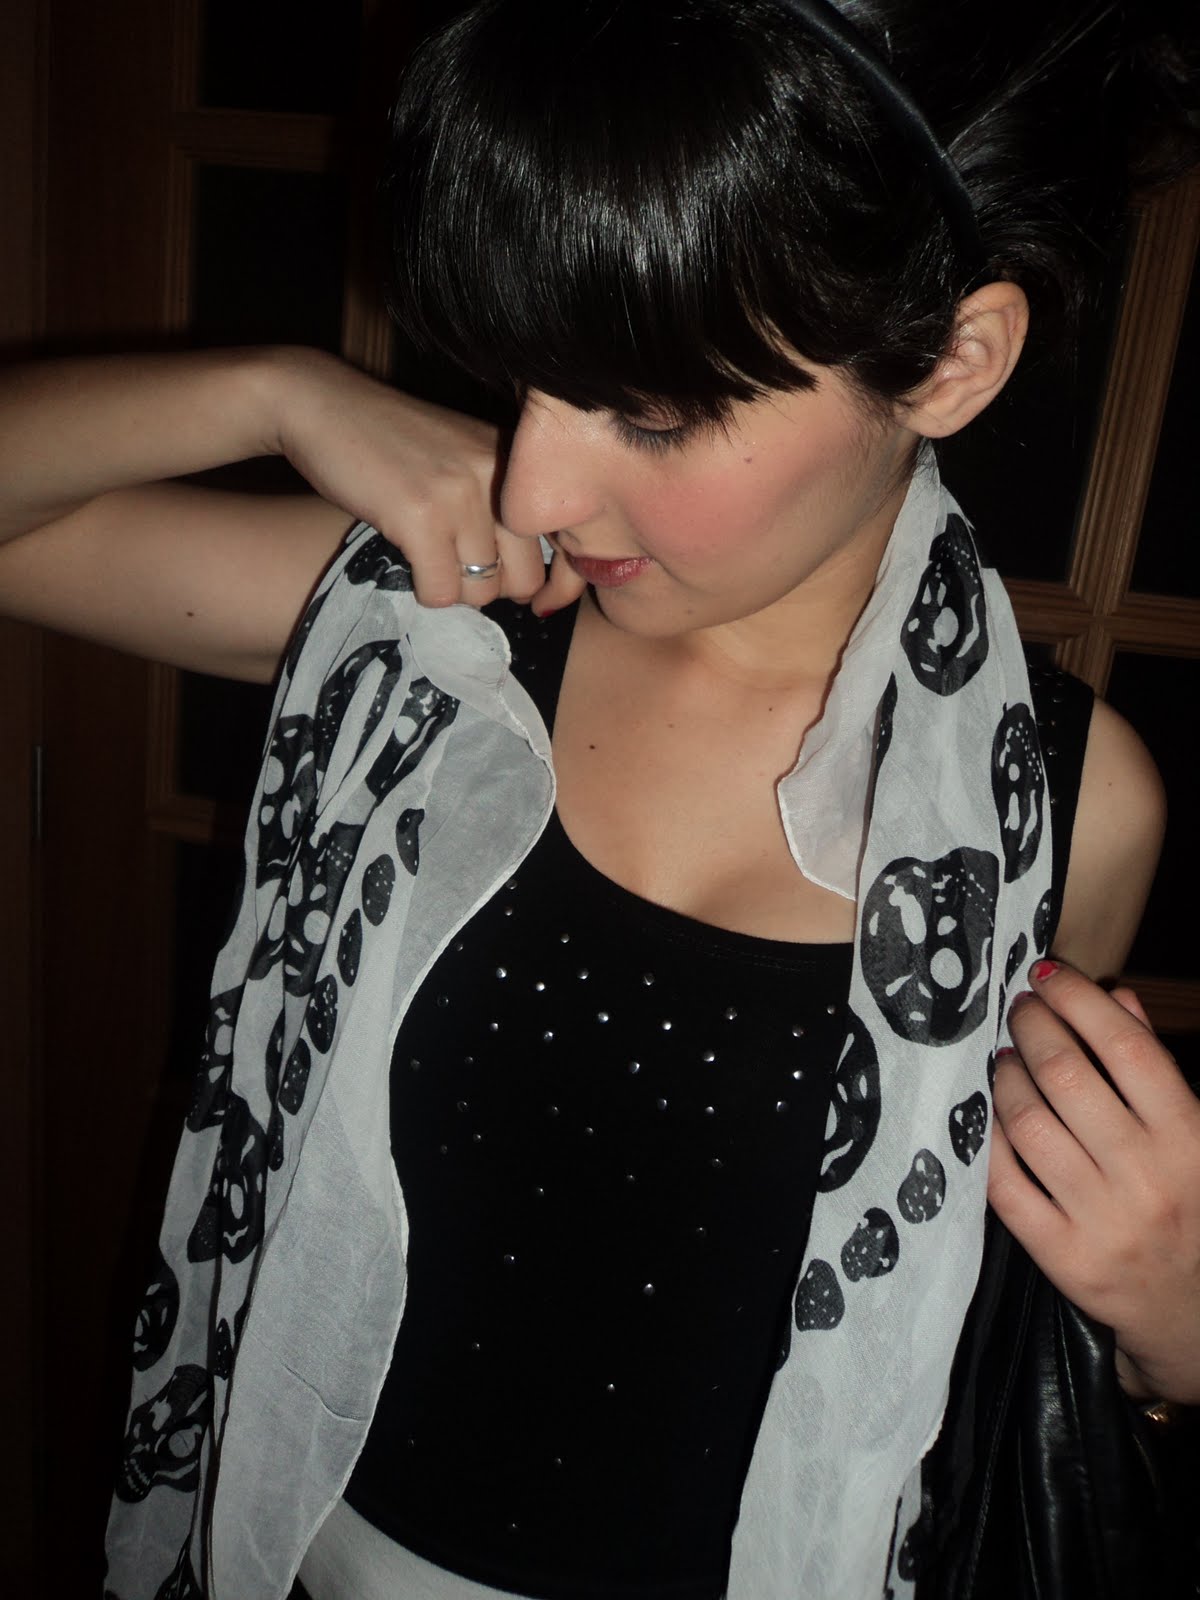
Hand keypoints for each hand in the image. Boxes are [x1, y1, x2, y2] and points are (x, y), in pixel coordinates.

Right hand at [272, 348, 561, 610]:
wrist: (322, 405)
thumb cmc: (391, 441)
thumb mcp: (463, 457)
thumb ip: (499, 502)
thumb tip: (532, 582)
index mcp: (517, 462)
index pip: (562, 543)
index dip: (546, 581)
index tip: (523, 592)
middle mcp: (500, 477)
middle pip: (524, 580)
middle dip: (490, 588)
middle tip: (457, 568)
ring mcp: (462, 496)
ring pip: (482, 591)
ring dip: (452, 588)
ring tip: (428, 558)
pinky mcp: (421, 517)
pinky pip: (441, 591)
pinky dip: (423, 590)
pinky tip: (407, 560)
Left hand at [988, 959, 1199, 1403]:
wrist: (1196, 1314)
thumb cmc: (1190, 1202)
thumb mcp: (1193, 1134)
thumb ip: (1154, 1065)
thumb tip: (1114, 996)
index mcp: (1190, 1137)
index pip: (1127, 1048)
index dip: (1079, 1001)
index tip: (1047, 974)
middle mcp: (1149, 1175)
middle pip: (1068, 1076)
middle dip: (1032, 1028)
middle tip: (1016, 1010)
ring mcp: (1103, 1219)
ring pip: (1030, 1124)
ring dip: (1005, 1077)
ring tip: (1003, 1059)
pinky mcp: (1064, 1257)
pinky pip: (1006, 1184)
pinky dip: (989, 1140)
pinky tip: (986, 1115)